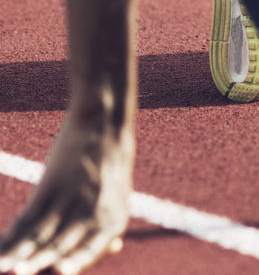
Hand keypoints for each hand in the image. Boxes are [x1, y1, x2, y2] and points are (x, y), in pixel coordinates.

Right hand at [0, 118, 133, 274]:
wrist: (104, 125)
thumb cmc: (111, 166)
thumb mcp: (120, 195)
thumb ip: (110, 222)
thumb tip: (115, 247)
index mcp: (113, 220)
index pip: (89, 251)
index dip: (74, 264)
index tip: (58, 273)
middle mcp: (93, 212)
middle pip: (59, 246)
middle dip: (37, 264)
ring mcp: (70, 198)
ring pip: (40, 234)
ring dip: (20, 255)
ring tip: (5, 270)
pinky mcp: (52, 184)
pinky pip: (28, 216)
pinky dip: (12, 236)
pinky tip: (1, 251)